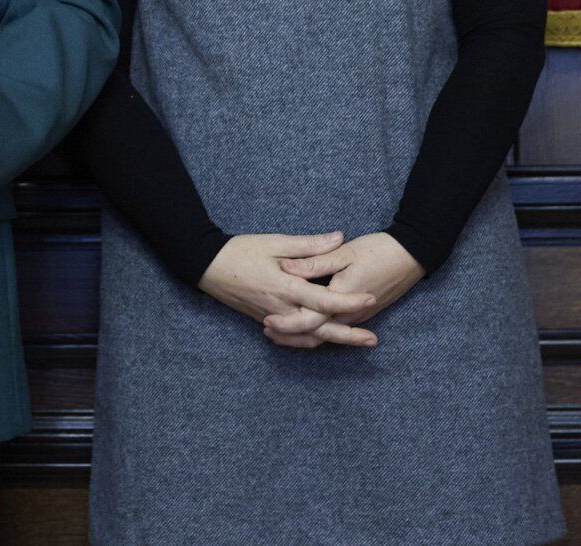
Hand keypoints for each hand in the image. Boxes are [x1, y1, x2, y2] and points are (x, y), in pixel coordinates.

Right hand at [197, 232, 380, 348]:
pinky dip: (309, 341)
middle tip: (373, 340)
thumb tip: (339, 238)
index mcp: (286, 288)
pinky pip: (292, 339)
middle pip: (321, 330)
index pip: (324, 300)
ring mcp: (273, 318)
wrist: (207, 266)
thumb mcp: (275, 243)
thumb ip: (309, 245)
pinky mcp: (266, 321)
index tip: (371, 298)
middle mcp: (281, 309)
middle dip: (349, 336)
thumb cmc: (240, 251)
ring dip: (332, 340)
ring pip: (308, 338)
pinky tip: (322, 337)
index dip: (350, 301)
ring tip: (355, 340)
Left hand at [265, 232, 423, 347]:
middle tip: (266, 330)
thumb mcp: (345, 253)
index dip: (287, 323)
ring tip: (277, 332)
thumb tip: (287, 267)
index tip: (266, 321)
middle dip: (291, 336)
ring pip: (326, 334)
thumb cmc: (378, 251)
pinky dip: (316, 330)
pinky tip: (302, 322)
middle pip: (316, 334)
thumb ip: (315, 261)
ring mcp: (357, 316)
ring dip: (302, 335)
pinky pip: (335, 328)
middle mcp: (350, 313)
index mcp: (343, 297)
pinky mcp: (361, 313)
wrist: (412, 256)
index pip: (311, 319)